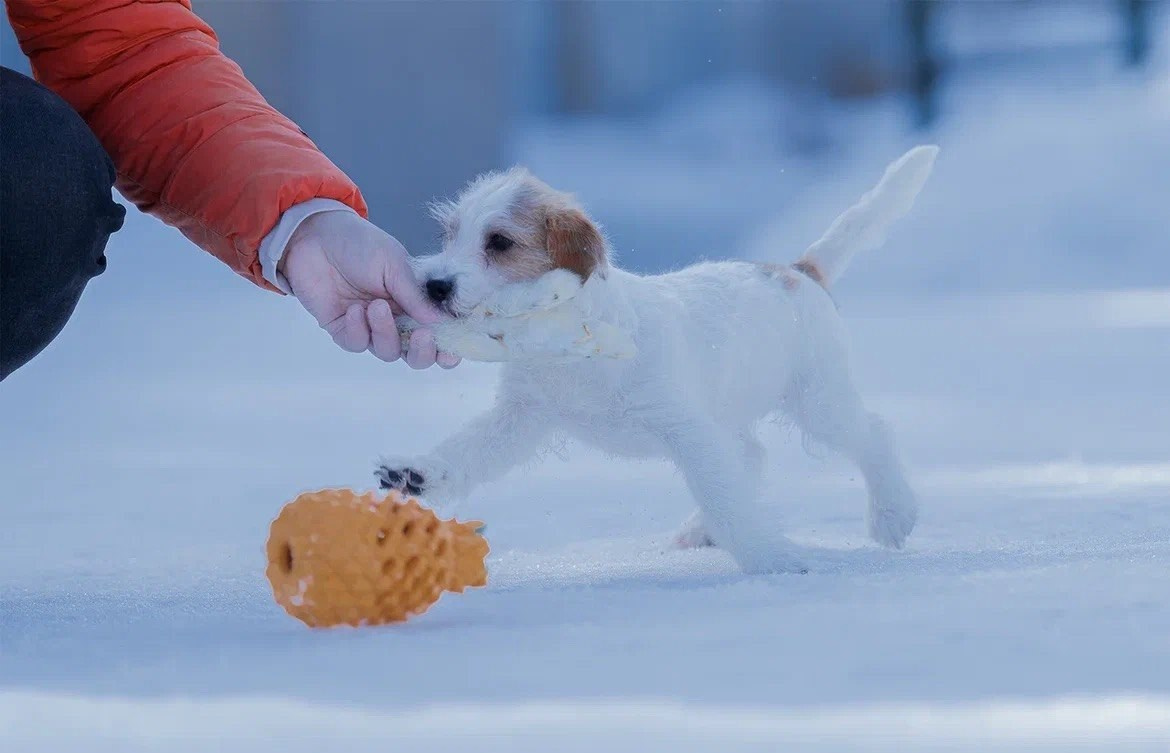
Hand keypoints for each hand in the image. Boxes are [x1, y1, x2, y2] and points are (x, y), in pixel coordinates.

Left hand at [279, 211, 459, 368]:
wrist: (315, 237)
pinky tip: (352, 309)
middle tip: (421, 336)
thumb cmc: (361, 244)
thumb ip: (415, 295)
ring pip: (387, 352)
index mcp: (415, 302)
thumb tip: (441, 322)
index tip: (451, 351)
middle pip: (415, 354)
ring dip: (385, 333)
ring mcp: (370, 327)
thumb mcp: (395, 264)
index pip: (437, 333)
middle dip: (421, 352)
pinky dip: (358, 330)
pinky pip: (357, 344)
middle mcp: (396, 319)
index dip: (447, 346)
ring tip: (375, 306)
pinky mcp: (343, 330)